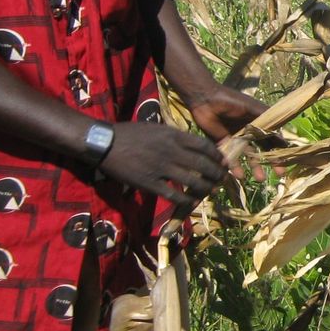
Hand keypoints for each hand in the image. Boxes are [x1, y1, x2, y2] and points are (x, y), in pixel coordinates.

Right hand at [97, 121, 228, 212]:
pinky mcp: (150, 183)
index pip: (205, 146)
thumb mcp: (158, 128)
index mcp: (174, 136)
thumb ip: (176, 136)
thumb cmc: (131, 133)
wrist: (105, 143)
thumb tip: (194, 146)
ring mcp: (161, 168)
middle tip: (223, 178)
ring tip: (212, 190)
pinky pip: (173, 195)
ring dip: (206, 187)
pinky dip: (186, 200)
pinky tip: (192, 202)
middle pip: (203, 164)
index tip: (223, 162)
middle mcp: (172, 151)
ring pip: (193, 181)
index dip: (217, 156)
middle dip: (217, 173)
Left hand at [187, 85, 286, 181]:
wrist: (205, 100)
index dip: (280, 148)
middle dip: (271, 161)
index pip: (273, 137)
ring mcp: (237, 139)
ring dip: (255, 167)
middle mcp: (250, 132)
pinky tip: (238, 175)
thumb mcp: (251, 107)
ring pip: (249, 156)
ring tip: (260, 179)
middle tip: (280, 174)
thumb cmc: (231, 100)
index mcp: (258, 123)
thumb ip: (265, 119)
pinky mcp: (224, 145)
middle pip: (263, 149)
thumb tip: (282, 131)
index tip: (288, 160)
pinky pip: (231, 158)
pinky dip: (235, 166)